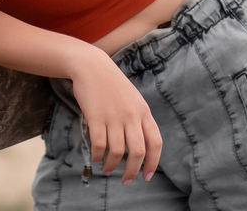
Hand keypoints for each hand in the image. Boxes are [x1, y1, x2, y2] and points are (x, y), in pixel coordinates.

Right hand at [70, 46, 161, 184]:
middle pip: (137, 152)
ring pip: (117, 151)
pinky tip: (96, 158)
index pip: (155, 143)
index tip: (146, 176)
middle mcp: (131, 116)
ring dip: (112, 166)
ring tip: (107, 170)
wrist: (91, 66)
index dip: (153, 162)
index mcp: (143, 112)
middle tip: (126, 180)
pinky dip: (98, 155)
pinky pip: (99, 144)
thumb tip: (141, 147)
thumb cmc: (111, 84)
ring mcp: (113, 116)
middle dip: (132, 171)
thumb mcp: (132, 99)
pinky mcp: (95, 116)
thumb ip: (138, 119)